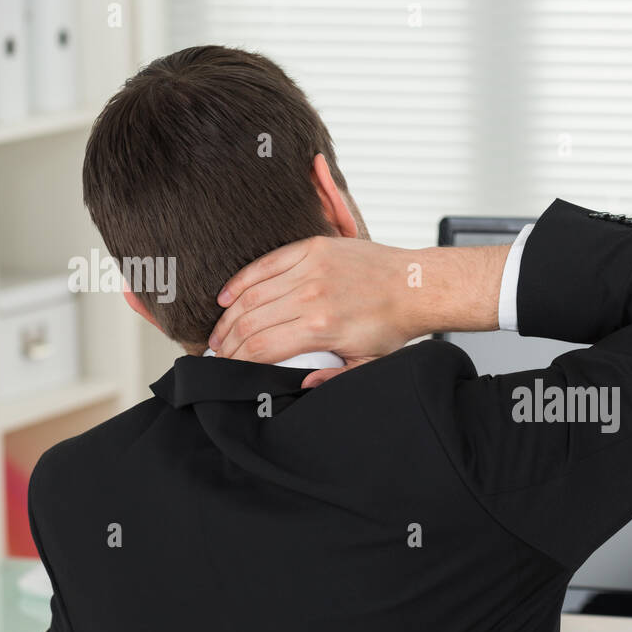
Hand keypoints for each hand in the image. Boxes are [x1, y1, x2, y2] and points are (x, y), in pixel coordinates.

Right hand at [209, 234, 506, 388]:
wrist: (415, 286)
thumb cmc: (391, 326)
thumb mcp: (366, 364)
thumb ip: (331, 377)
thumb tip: (298, 384)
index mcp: (321, 328)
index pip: (261, 347)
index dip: (237, 360)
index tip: (227, 368)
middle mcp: (311, 295)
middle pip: (250, 321)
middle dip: (226, 341)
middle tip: (216, 353)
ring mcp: (310, 268)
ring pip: (252, 293)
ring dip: (229, 315)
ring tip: (219, 331)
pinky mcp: (313, 248)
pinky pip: (266, 264)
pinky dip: (242, 280)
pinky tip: (228, 297)